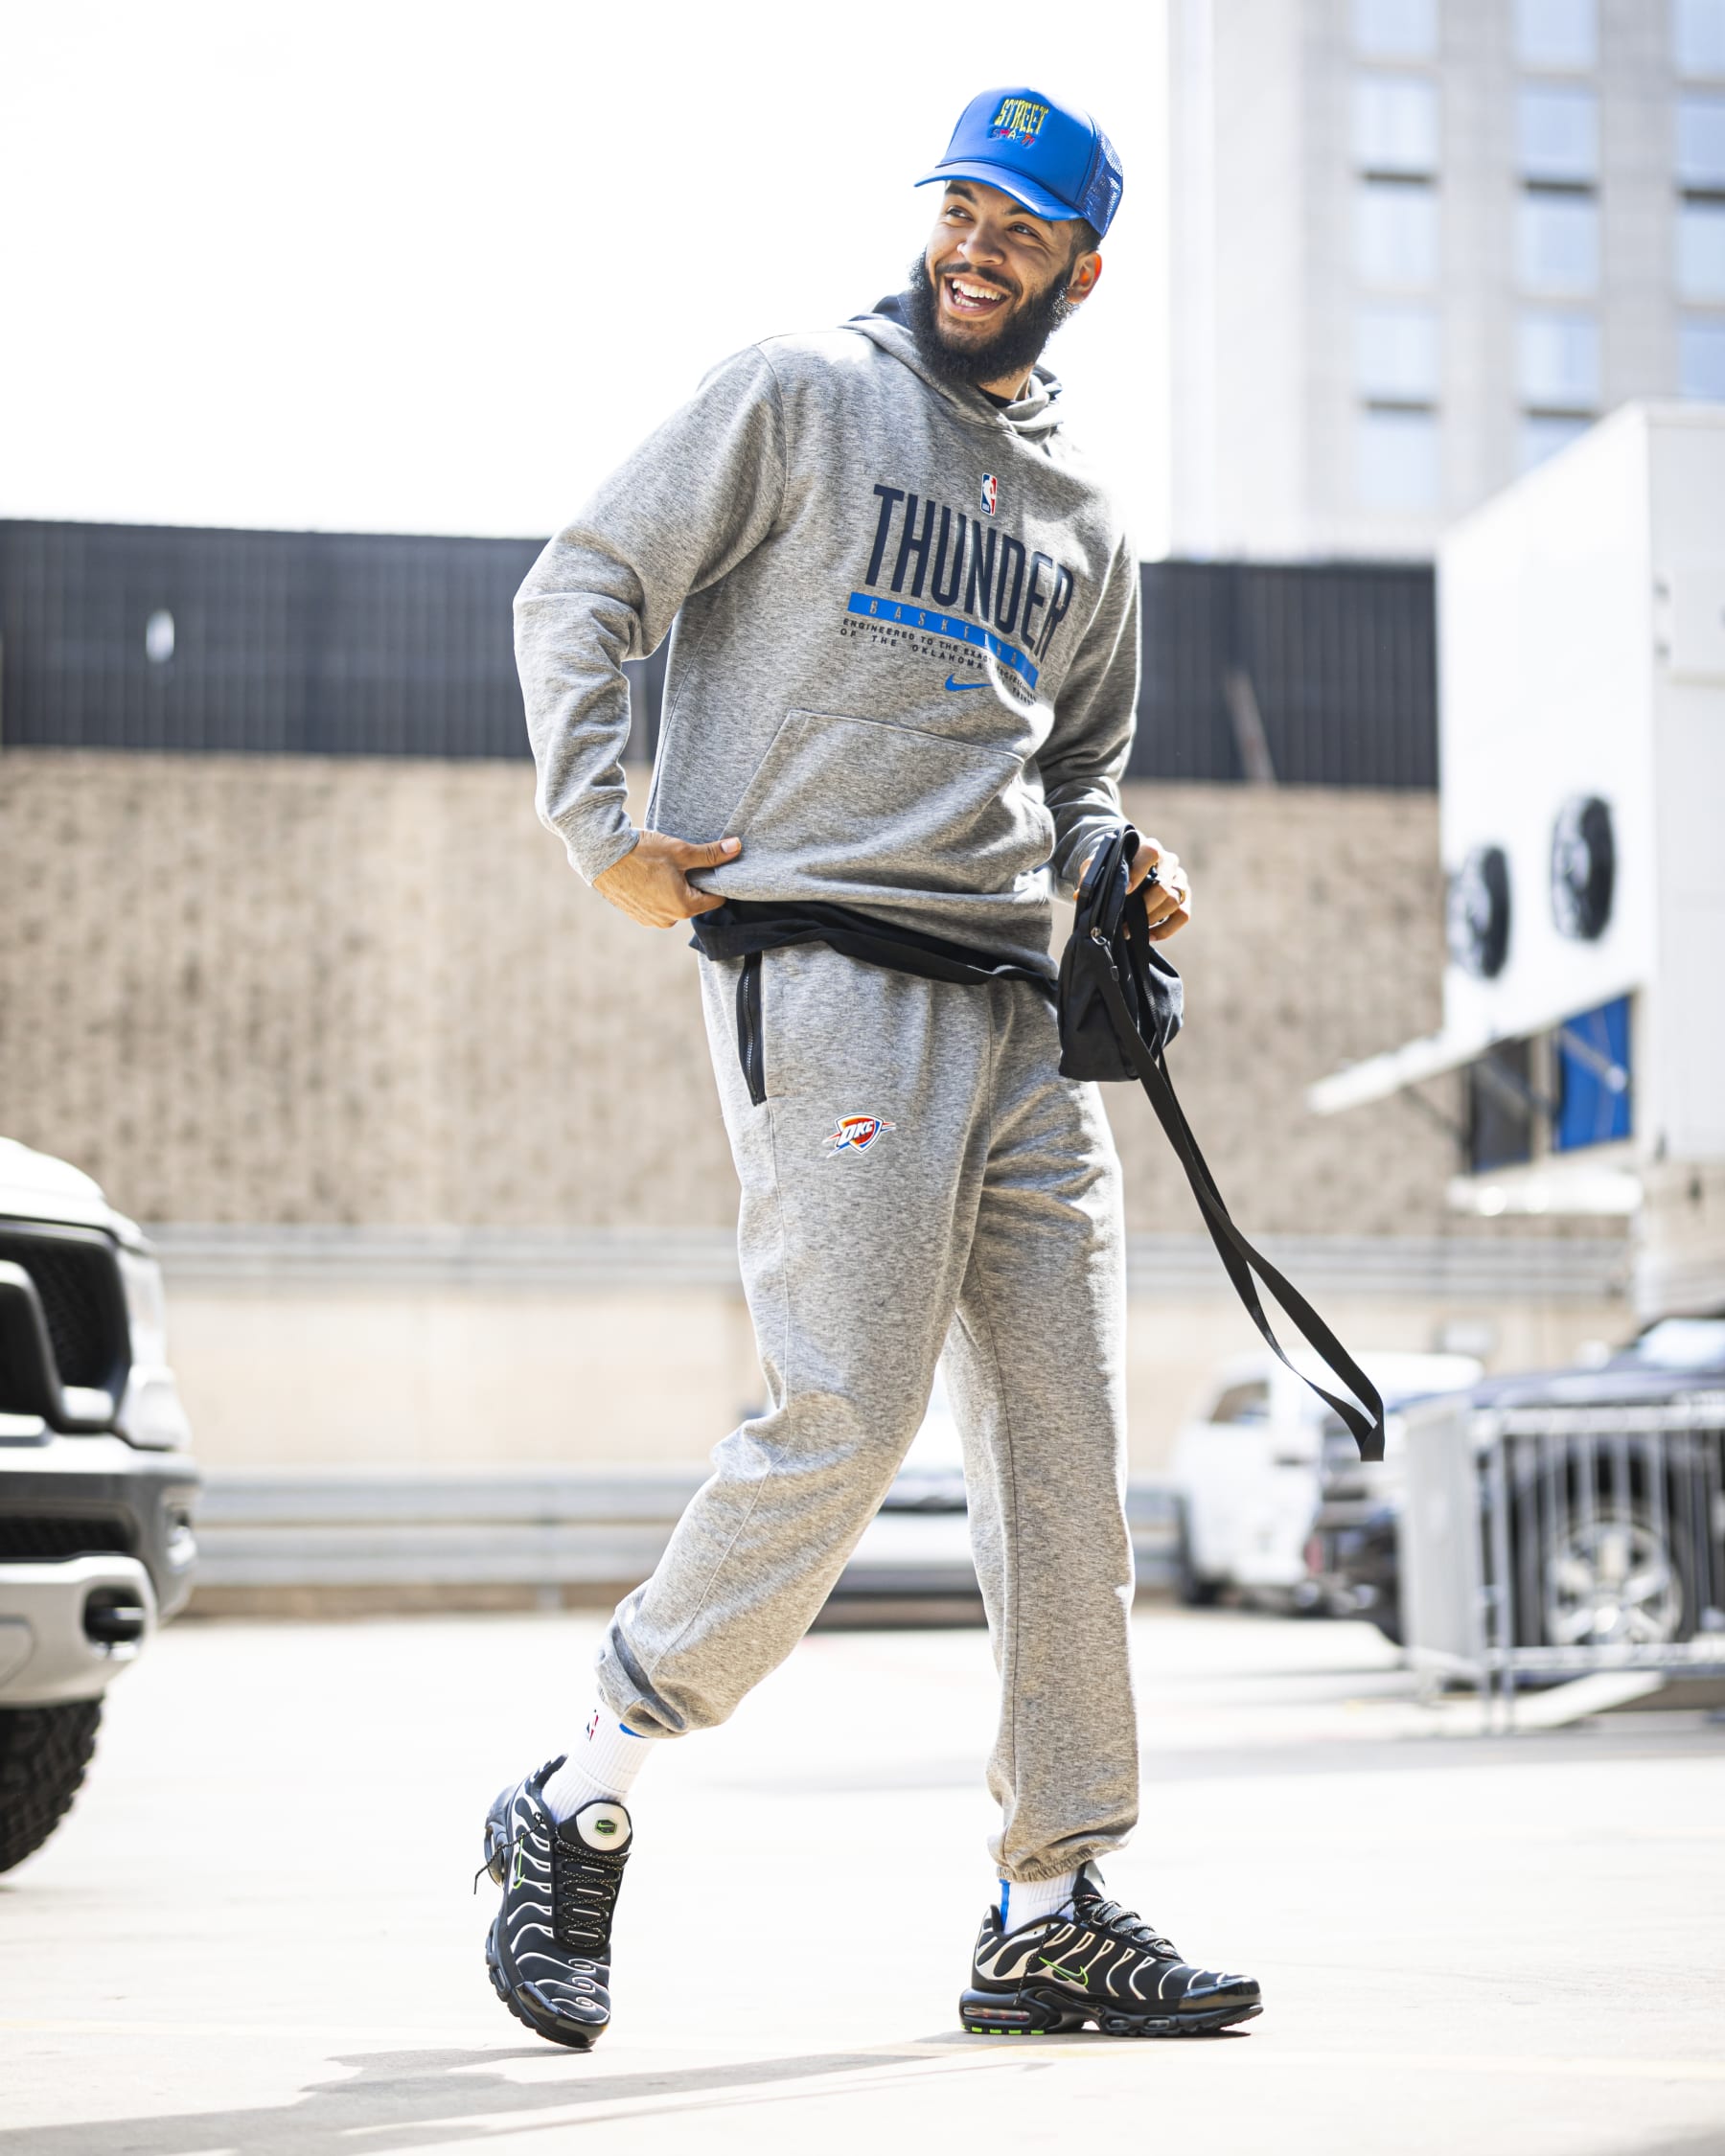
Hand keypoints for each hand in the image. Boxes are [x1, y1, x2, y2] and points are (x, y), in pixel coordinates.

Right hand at [593, 829, 741, 926]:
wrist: (601, 855)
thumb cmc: (642, 853)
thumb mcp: (681, 851)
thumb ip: (710, 854)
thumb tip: (737, 847)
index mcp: (684, 907)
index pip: (716, 900)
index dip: (715, 881)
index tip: (707, 866)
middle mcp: (669, 920)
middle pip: (695, 903)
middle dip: (693, 885)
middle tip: (682, 863)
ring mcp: (651, 920)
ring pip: (675, 905)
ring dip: (675, 889)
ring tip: (662, 869)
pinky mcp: (638, 916)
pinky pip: (658, 907)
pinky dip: (658, 894)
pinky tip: (649, 876)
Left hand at [1078, 835, 1192, 942]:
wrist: (1129, 868)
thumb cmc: (1113, 866)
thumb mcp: (1098, 866)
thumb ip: (1090, 876)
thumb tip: (1080, 895)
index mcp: (1149, 847)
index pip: (1151, 853)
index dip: (1139, 872)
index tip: (1125, 891)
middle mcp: (1169, 861)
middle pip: (1164, 885)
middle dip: (1143, 907)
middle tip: (1123, 923)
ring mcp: (1179, 879)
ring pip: (1174, 901)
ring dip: (1151, 920)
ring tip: (1130, 931)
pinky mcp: (1184, 896)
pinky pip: (1183, 914)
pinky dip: (1167, 929)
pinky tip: (1148, 936)